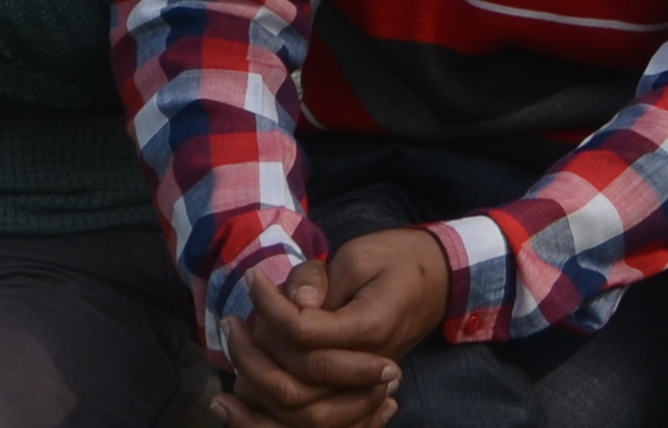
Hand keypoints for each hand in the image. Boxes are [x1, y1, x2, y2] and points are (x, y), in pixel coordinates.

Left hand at [218, 231, 450, 427]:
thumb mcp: (359, 256)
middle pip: (296, 387)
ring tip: (231, 363)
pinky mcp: (355, 394)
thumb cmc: (396, 261)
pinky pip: (313, 423)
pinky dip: (272, 419)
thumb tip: (293, 302)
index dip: (270, 308)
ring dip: (256, 395)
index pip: (305, 334)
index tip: (253, 278)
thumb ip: (321, 280)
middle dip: (252, 356)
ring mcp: (362, 387)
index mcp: (371, 328)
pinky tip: (242, 400)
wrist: (436, 281)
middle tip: (231, 322)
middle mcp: (367, 368)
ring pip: (300, 416)